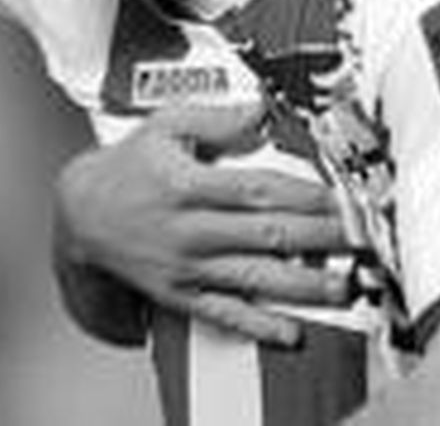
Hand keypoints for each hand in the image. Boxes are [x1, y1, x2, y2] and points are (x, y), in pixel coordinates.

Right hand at [54, 100, 354, 347]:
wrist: (80, 217)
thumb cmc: (128, 167)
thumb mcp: (164, 126)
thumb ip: (215, 118)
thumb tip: (259, 108)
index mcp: (189, 185)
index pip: (258, 190)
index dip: (304, 196)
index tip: (341, 197)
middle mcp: (191, 230)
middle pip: (267, 235)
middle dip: (319, 239)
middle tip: (359, 238)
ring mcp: (188, 267)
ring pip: (255, 277)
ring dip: (303, 284)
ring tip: (343, 284)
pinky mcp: (182, 294)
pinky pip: (226, 313)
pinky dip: (260, 325)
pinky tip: (291, 330)